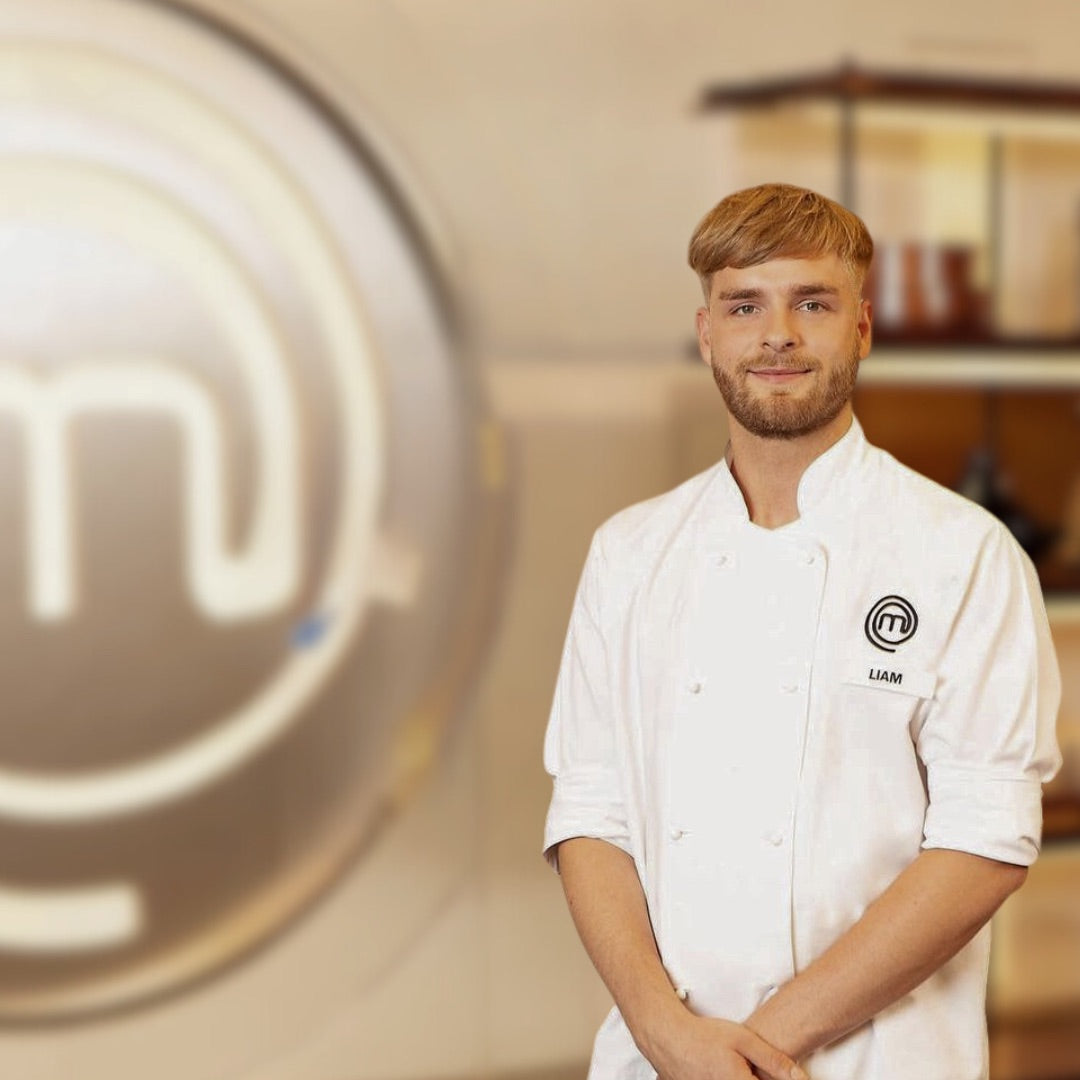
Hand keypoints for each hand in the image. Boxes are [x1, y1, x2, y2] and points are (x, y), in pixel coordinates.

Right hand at [648, 1012, 807, 1079]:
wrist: (669, 1038)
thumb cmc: (704, 1036)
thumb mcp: (744, 1040)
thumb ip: (774, 1060)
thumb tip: (801, 1078)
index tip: (782, 1077)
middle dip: (757, 1075)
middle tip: (747, 1065)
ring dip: (742, 1077)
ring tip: (733, 1065)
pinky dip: (727, 1079)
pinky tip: (724, 1070)